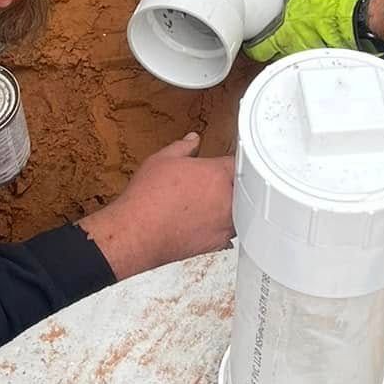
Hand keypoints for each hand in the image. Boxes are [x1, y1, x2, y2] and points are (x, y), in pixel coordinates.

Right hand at [79, 134, 234, 279]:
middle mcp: (227, 199)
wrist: (137, 232)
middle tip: (219, 183)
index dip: (232, 162)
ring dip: (233, 207)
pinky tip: (207, 222)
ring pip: (241, 213)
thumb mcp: (163, 159)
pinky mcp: (217, 243)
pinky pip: (230, 233)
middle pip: (245, 188)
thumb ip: (183, 147)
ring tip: (213, 203)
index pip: (238, 163)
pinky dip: (222, 227)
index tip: (225, 164)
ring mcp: (224, 223)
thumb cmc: (147, 199)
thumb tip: (191, 140)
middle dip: (234, 184)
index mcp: (217, 174)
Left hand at [242, 0, 363, 63]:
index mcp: (285, 35)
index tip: (250, 40)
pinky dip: (318, 41)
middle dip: (275, 44)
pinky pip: (320, 49)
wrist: (359, 14)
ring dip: (298, 42)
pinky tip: (321, 29)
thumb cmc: (330, 4)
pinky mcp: (333, 49)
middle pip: (279, 54)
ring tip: (299, 28)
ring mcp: (315, 51)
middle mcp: (298, 48)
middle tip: (273, 31)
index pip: (259, 50)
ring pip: (300, 52)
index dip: (252, 46)